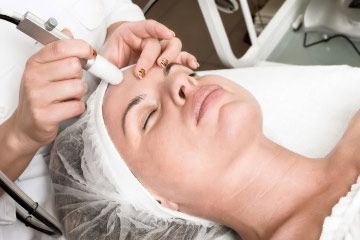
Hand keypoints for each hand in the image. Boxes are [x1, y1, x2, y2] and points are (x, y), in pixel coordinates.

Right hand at [12, 30, 93, 152]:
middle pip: (74, 67)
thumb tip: (67, 32)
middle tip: (71, 82)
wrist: (26, 125)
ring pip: (78, 87)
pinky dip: (77, 108)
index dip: (81, 47)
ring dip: (79, 94)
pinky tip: (67, 108)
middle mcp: (34, 78)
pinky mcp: (45, 115)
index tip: (89, 53)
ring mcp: (38, 97)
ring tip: (68, 97)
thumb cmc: (39, 97)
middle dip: (78, 76)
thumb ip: (58, 52)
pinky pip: (77, 106)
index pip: (61, 47)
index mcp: (35, 63)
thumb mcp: (44, 70)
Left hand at [101, 20, 198, 78]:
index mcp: (131, 33)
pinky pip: (178, 59)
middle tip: (154, 66)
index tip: (167, 34)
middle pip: (161, 41)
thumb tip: (117, 77)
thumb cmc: (109, 60)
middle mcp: (147, 40)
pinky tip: (191, 66)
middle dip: (160, 54)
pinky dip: (186, 62)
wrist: (111, 68)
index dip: (159, 29)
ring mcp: (157, 51)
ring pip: (173, 48)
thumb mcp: (104, 61)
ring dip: (173, 58)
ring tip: (166, 69)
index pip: (148, 26)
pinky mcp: (163, 62)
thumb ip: (107, 66)